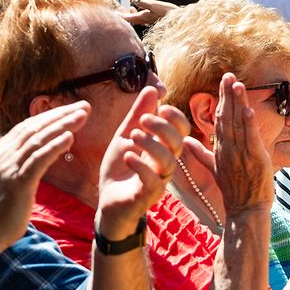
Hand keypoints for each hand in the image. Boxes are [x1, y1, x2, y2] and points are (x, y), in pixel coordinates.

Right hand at [0, 102, 89, 249]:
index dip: (53, 115)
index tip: (74, 108)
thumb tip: (51, 147)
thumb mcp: (13, 177)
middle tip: (84, 106)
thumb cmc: (3, 207)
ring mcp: (10, 167)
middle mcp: (5, 154)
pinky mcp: (18, 181)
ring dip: (63, 125)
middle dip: (62, 115)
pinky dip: (54, 146)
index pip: (30, 126)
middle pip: (36, 127)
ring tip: (83, 116)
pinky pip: (38, 159)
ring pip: (39, 139)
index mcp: (3, 151)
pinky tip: (70, 137)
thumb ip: (27, 161)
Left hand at [96, 88, 190, 239]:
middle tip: (143, 120)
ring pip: (168, 161)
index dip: (176, 118)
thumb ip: (138, 114)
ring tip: (132, 136)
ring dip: (152, 145)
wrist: (108, 201)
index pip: (182, 130)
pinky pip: (151, 181)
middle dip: (163, 129)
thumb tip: (152, 88)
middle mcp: (166, 164)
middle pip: (178, 144)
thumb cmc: (120, 169)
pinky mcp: (147, 195)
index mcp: (164, 148)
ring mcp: (159, 180)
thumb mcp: (126, 136)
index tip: (162, 107)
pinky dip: (140, 166)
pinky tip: (128, 155)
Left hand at [119, 0, 176, 26]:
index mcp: (142, 17)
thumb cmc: (168, 13)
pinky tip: (141, 9)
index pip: (126, 18)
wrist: (180, 20)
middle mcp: (144, 20)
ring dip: (132, 13)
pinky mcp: (154, 20)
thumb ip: (142, 2)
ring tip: (130, 8)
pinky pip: (143, 18)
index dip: (118, 15)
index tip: (112, 13)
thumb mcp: (154, 5)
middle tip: (120, 8)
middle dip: (124, 14)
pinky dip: (139, 13)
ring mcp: (149, 21)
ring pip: (137, 18)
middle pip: (130, 19)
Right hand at [213, 73, 273, 215]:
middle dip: (227, 95)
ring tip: (237, 83)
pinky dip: (249, 123)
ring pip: (237, 124)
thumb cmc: (234, 192)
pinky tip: (248, 109)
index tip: (222, 83)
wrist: (244, 211)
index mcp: (219, 149)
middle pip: (225, 117)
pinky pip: (250, 138)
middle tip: (228, 74)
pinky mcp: (254, 159)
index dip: (221, 100)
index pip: (219, 120)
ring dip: (237, 103)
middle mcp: (227, 148)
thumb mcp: (214, 170)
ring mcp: (239, 153)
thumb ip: (201, 154)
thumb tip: (185, 141)